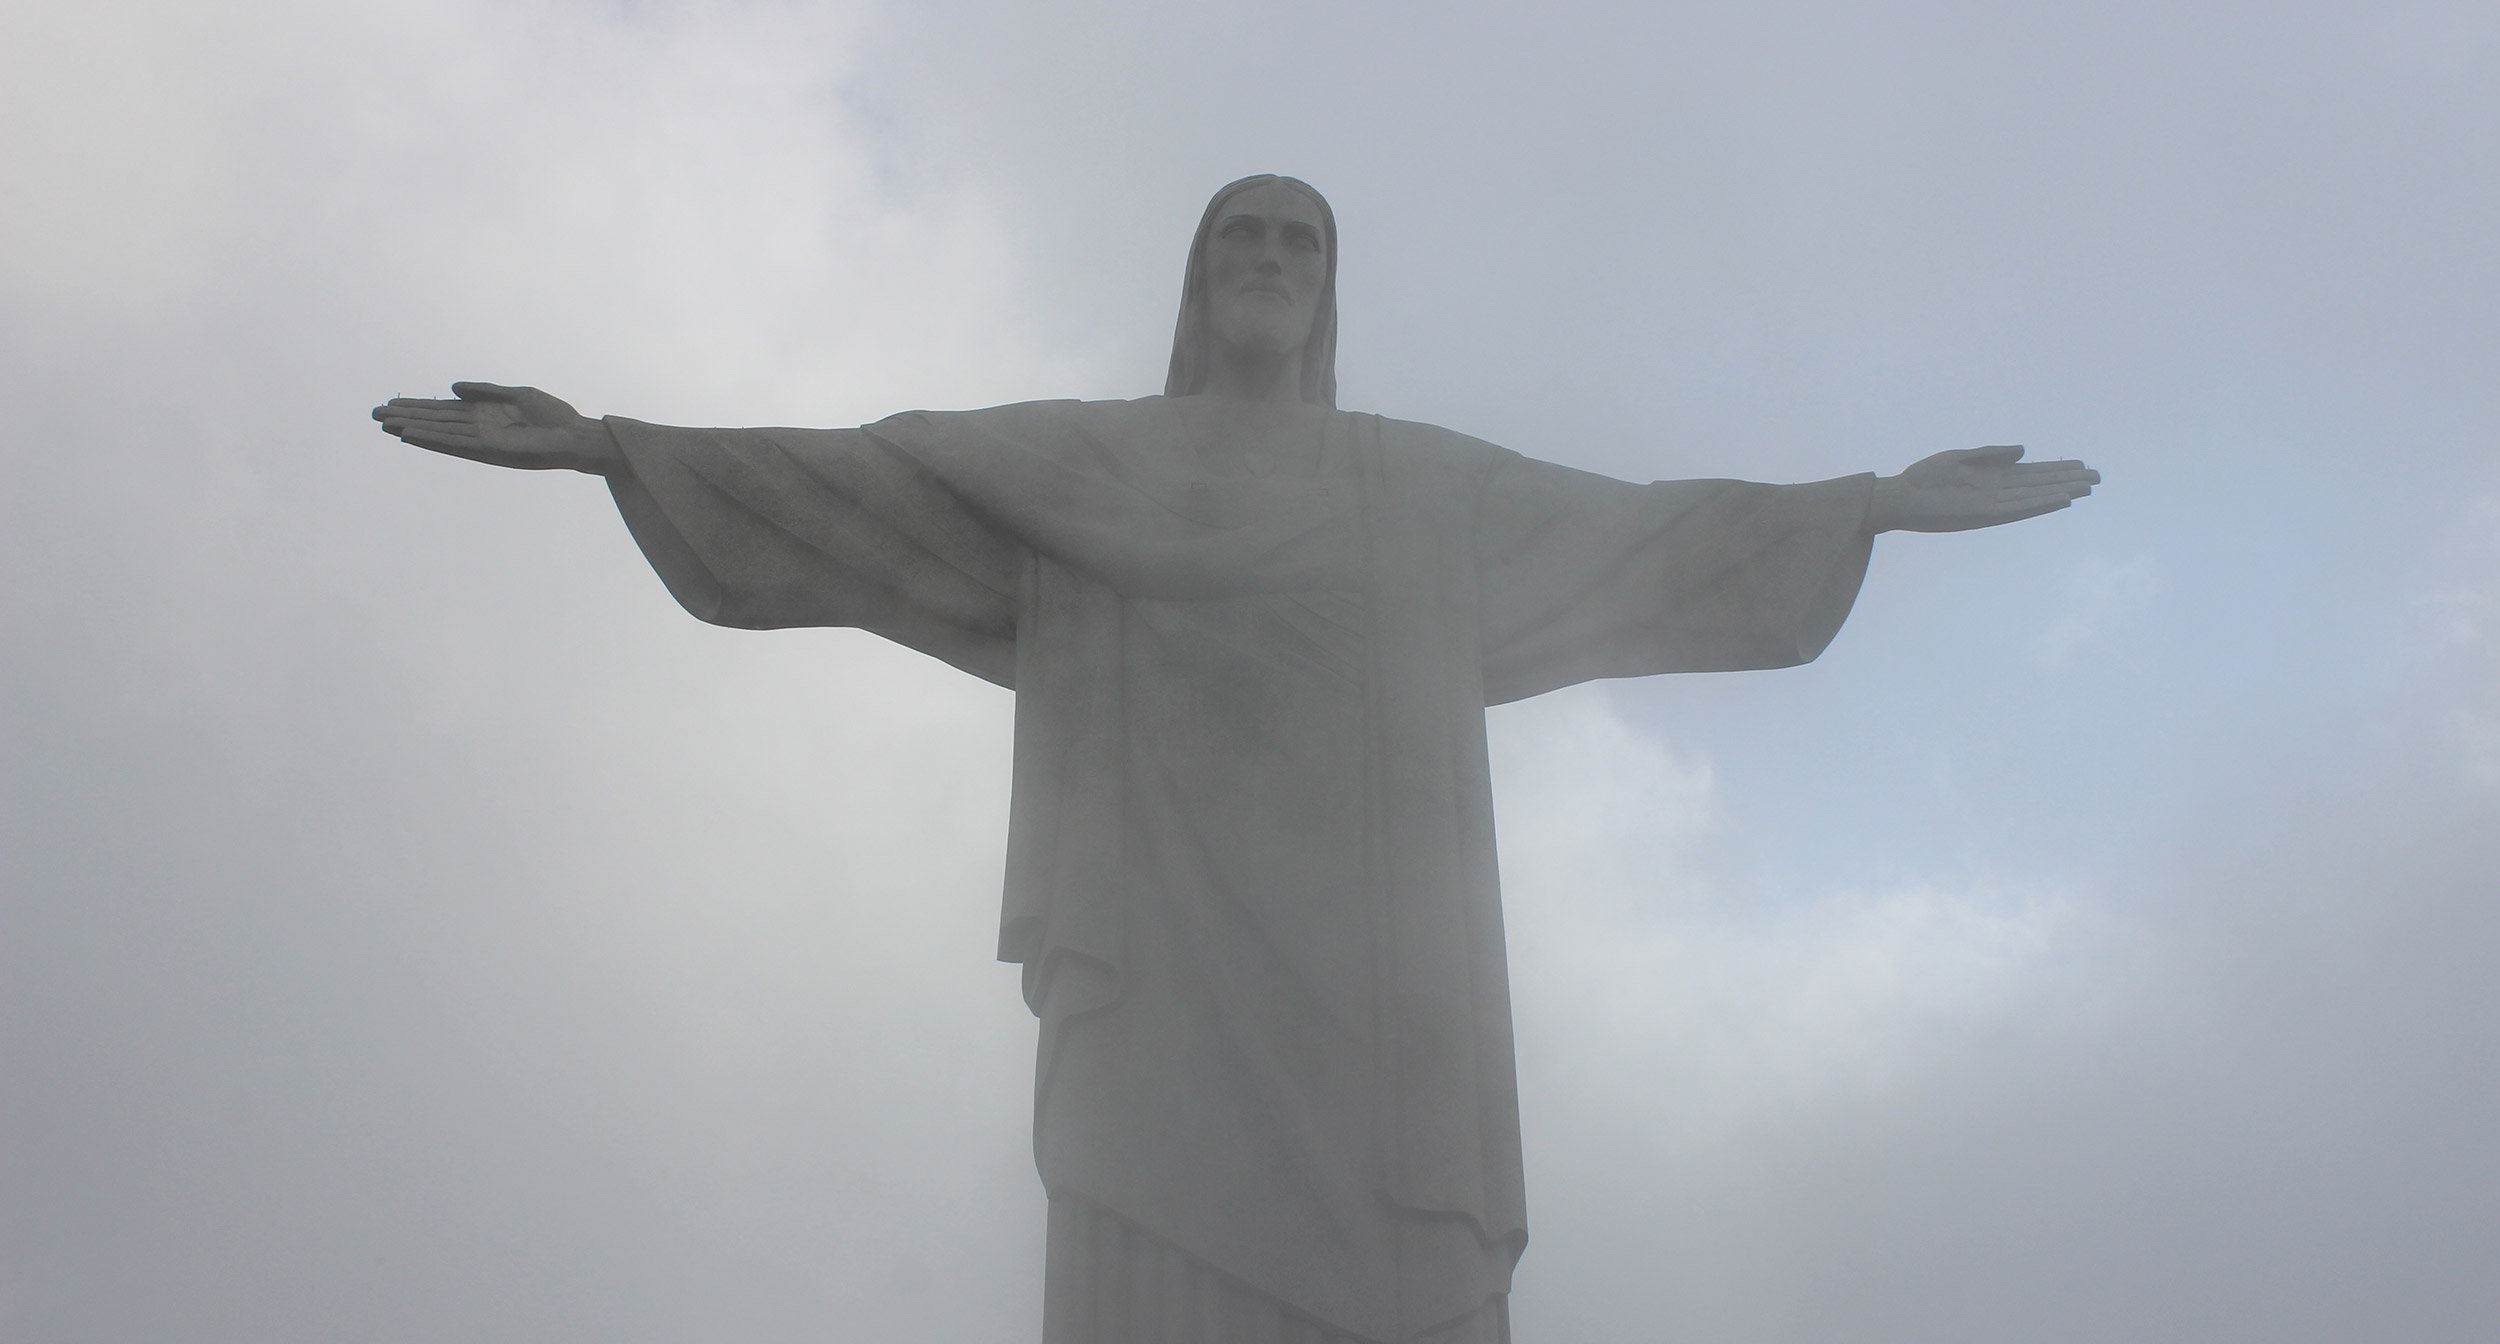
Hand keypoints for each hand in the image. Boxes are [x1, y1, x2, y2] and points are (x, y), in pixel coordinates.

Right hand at [371, 382, 619, 473]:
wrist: (576, 435)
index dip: (418, 407)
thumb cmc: (554, 415)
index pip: (443, 411)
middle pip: (435, 421)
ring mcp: (482, 441)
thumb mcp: (517, 394)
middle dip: (406, 417)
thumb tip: (452, 388)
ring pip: (439, 433)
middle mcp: (479, 429)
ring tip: (385, 424)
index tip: (392, 403)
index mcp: (484, 414)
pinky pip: (455, 444)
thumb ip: (485, 391)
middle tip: (374, 414)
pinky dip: (433, 439)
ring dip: (412, 429)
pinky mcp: (490, 451)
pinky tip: (412, 435)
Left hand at [1868, 445, 2098, 532]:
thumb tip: (2024, 451)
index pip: (2033, 473)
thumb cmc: (1925, 477)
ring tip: (2086, 488)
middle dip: (2067, 480)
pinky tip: (2059, 499)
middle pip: (2040, 484)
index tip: (2082, 464)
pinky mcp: (1982, 514)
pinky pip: (2017, 509)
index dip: (2057, 469)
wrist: (1899, 496)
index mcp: (1992, 476)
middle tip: (2098, 478)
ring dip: (2060, 492)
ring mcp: (1992, 504)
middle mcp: (1997, 491)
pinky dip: (2039, 504)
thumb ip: (1992, 454)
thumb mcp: (1960, 457)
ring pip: (2035, 497)